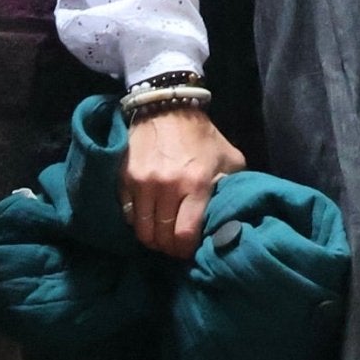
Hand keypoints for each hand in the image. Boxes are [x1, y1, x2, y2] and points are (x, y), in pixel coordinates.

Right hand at [120, 109, 243, 259]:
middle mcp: (167, 186)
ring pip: (142, 230)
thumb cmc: (202, 137)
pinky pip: (128, 214)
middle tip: (175, 246)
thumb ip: (232, 187)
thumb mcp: (229, 159)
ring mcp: (142, 182)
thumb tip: (235, 218)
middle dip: (169, 248)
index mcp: (196, 183)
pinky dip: (137, 222)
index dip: (186, 250)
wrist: (167, 108)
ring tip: (161, 236)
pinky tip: (148, 218)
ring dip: (152, 238)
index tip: (189, 251)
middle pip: (162, 236)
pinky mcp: (124, 178)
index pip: (185, 234)